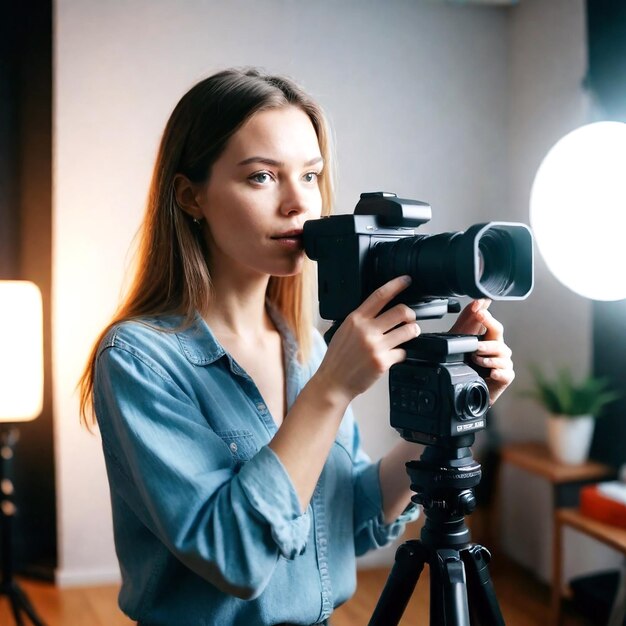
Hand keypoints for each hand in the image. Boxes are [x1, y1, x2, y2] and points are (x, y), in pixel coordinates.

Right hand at [315, 276, 420, 403]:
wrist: (333, 382)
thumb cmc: (338, 358)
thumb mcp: (343, 330)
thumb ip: (361, 320)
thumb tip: (380, 310)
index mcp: (356, 319)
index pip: (380, 296)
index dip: (396, 285)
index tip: (406, 280)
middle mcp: (366, 330)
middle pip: (400, 311)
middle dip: (410, 314)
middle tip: (410, 318)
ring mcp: (376, 346)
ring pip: (408, 331)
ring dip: (413, 331)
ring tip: (410, 333)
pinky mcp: (383, 361)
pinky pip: (403, 352)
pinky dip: (401, 353)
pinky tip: (394, 355)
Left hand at [448, 299, 513, 404]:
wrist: (467, 389)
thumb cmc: (467, 364)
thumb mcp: (462, 341)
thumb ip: (468, 320)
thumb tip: (477, 302)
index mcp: (489, 338)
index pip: (493, 325)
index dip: (487, 319)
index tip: (480, 312)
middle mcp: (498, 349)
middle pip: (499, 340)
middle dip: (487, 342)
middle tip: (475, 347)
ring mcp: (503, 363)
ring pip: (502, 356)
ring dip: (488, 359)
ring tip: (477, 361)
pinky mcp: (506, 377)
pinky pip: (506, 373)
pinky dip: (498, 372)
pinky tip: (491, 373)